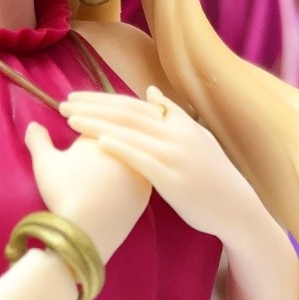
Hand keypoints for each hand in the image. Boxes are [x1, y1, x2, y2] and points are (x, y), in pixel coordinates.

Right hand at [24, 121, 149, 261]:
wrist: (86, 230)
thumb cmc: (63, 191)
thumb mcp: (44, 163)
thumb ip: (38, 140)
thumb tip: (33, 125)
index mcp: (104, 132)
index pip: (97, 118)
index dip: (83, 118)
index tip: (74, 122)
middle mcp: (128, 147)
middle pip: (118, 133)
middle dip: (104, 132)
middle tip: (89, 142)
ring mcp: (140, 171)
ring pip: (133, 154)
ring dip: (123, 151)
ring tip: (105, 158)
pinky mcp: (145, 194)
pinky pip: (139, 178)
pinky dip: (131, 174)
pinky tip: (123, 176)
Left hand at [62, 85, 255, 238]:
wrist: (235, 207)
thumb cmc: (212, 175)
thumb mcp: (197, 137)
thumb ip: (172, 114)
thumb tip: (151, 92)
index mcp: (178, 123)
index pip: (132, 105)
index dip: (102, 99)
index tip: (76, 97)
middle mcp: (175, 134)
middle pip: (126, 114)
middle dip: (92, 107)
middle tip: (63, 104)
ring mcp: (174, 155)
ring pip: (129, 133)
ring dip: (97, 124)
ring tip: (70, 120)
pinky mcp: (172, 178)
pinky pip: (141, 159)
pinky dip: (120, 148)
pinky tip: (97, 142)